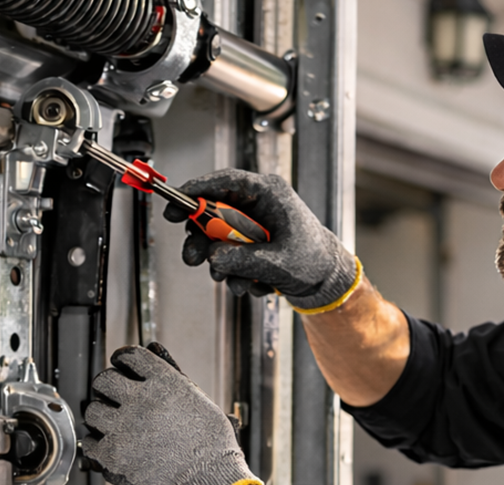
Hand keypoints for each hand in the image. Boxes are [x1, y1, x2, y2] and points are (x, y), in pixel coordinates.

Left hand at [81, 343, 261, 484]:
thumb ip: (178, 386)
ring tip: (109, 421)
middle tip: (112, 393)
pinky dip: (96, 443)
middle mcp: (140, 400)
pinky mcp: (114, 454)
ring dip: (100, 414)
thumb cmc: (212, 448)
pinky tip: (107, 443)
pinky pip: (90, 442)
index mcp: (164, 383)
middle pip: (105, 379)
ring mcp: (124, 427)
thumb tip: (162, 375)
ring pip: (93, 410)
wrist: (207, 482)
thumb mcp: (201, 404)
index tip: (122, 363)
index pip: (131, 357)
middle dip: (107, 386)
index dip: (124, 359)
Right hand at [163, 168, 359, 310]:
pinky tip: (254, 284)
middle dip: (201, 239)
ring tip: (239, 283)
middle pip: (213, 211)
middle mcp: (257, 205)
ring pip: (218, 237)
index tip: (177, 201)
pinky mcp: (249, 243)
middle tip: (192, 258)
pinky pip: (228, 254)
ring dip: (221, 264)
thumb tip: (213, 258)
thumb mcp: (276, 262)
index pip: (226, 181)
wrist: (326, 280)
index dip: (198, 189)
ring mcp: (251, 225)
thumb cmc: (313, 260)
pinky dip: (235, 273)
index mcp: (269, 194)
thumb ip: (243, 259)